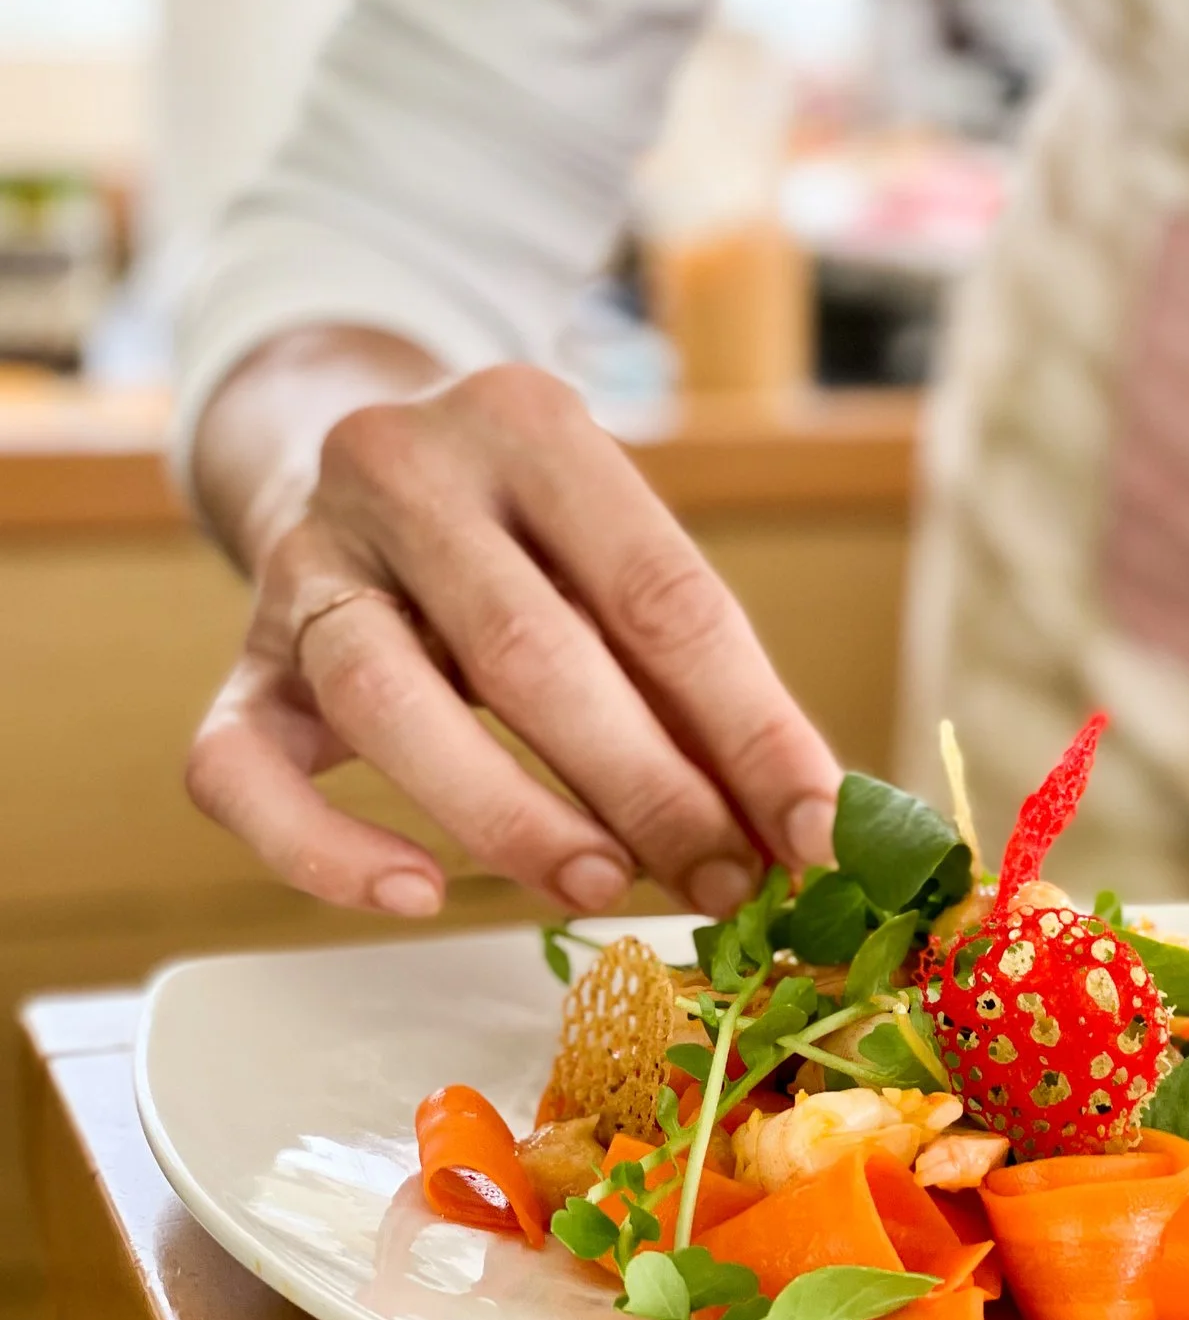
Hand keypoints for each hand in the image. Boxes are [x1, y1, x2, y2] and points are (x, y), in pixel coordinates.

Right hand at [186, 358, 841, 917]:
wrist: (349, 456)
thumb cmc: (536, 539)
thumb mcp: (622, 563)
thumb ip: (701, 685)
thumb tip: (802, 828)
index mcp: (532, 425)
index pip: (663, 597)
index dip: (751, 728)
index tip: (816, 831)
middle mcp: (403, 470)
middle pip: (531, 651)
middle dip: (647, 788)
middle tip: (727, 885)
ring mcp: (304, 561)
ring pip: (385, 700)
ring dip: (510, 815)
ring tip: (603, 889)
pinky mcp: (240, 659)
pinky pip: (242, 769)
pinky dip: (325, 849)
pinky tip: (418, 894)